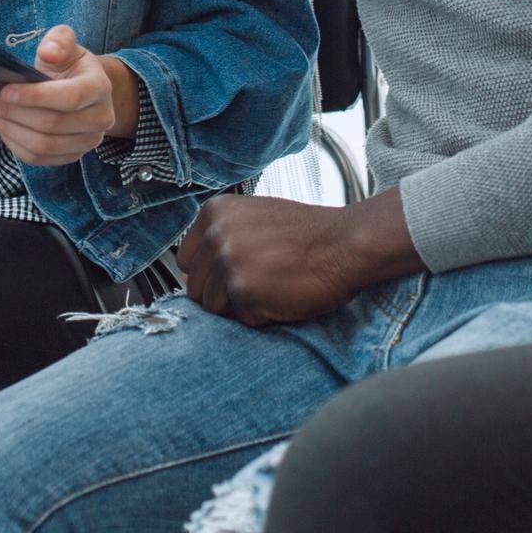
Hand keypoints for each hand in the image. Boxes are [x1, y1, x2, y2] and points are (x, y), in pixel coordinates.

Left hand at [0, 26, 120, 165]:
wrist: (83, 89)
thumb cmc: (69, 66)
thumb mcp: (65, 44)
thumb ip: (59, 40)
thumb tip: (49, 51)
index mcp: (99, 87)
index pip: (69, 98)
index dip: (34, 96)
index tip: (4, 90)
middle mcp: (100, 118)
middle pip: (52, 125)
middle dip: (12, 113)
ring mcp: (88, 141)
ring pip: (43, 145)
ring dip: (9, 130)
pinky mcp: (72, 156)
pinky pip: (39, 158)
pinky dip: (15, 144)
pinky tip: (1, 126)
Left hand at [177, 195, 363, 326]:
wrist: (345, 244)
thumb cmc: (308, 234)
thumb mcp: (254, 218)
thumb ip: (222, 236)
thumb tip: (196, 269)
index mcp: (214, 212)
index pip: (186, 260)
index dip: (210, 273)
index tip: (235, 272)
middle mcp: (215, 234)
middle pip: (196, 288)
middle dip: (224, 294)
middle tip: (260, 281)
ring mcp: (227, 262)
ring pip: (213, 308)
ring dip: (241, 307)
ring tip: (272, 286)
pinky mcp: (243, 290)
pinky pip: (240, 320)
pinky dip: (261, 316)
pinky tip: (281, 295)